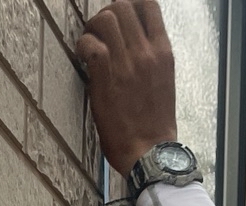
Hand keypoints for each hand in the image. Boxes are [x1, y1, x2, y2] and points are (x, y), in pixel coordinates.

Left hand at [77, 1, 177, 175]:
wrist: (150, 152)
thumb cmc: (155, 125)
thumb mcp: (163, 82)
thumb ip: (151, 60)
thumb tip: (135, 45)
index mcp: (163, 52)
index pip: (149, 5)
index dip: (129, 5)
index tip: (119, 21)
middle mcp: (147, 51)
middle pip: (122, 6)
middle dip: (106, 15)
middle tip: (99, 34)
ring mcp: (127, 62)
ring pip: (105, 18)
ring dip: (92, 28)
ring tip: (89, 46)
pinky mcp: (106, 75)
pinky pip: (90, 43)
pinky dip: (82, 46)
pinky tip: (83, 59)